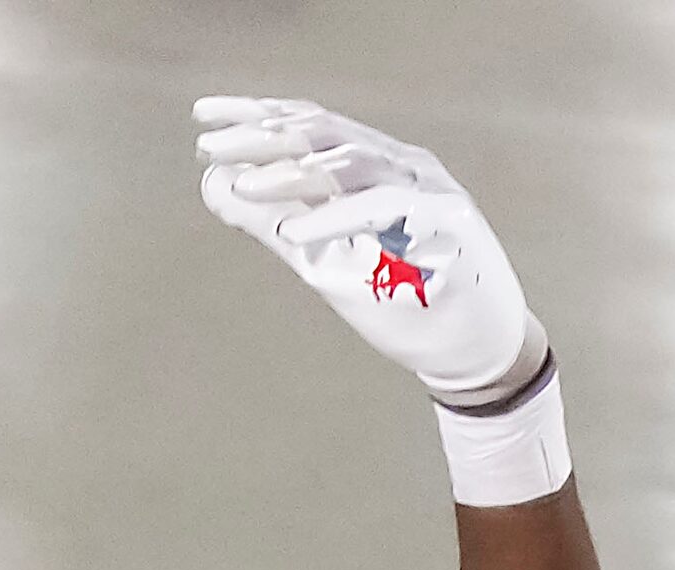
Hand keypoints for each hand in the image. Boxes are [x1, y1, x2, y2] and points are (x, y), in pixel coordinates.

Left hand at [194, 96, 547, 407]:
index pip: (309, 125)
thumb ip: (273, 223)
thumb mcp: (322, 259)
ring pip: (353, 162)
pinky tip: (293, 231)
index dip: (255, 116)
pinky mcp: (447, 220)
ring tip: (242, 184)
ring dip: (293, 172)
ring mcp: (427, 188)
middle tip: (209, 143)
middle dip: (263, 134)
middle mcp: (400, 165)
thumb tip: (213, 184)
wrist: (471, 349)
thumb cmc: (403, 300)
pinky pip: (384, 209)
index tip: (203, 118)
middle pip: (325, 132)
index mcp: (373, 165)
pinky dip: (335, 218)